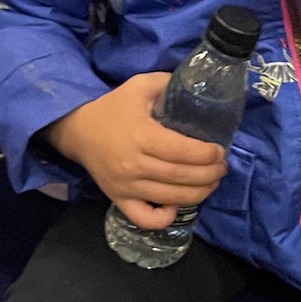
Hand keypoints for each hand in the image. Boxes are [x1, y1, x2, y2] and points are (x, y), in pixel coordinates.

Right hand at [46, 74, 228, 230]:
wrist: (78, 131)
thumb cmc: (113, 108)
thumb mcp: (139, 86)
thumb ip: (168, 83)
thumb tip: (198, 86)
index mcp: (141, 136)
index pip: (181, 152)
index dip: (206, 154)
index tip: (220, 151)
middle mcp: (134, 165)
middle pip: (180, 177)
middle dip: (209, 174)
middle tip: (222, 167)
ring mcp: (125, 186)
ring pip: (169, 198)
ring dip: (198, 194)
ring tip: (212, 182)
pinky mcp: (118, 199)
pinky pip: (144, 218)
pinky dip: (164, 218)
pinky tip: (177, 206)